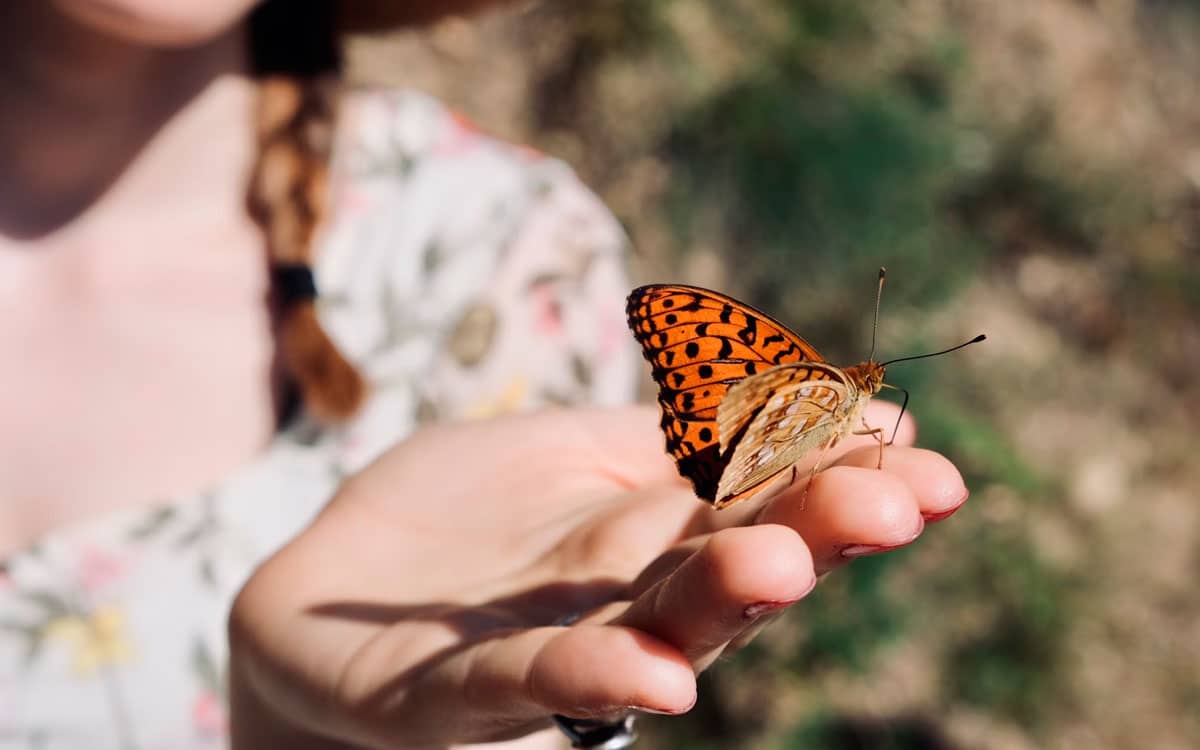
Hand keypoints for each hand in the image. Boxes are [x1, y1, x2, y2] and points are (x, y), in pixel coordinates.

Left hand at [228, 403, 966, 748]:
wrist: (325, 597)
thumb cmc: (462, 521)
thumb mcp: (578, 447)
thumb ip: (683, 431)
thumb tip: (827, 390)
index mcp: (656, 532)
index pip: (762, 496)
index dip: (837, 473)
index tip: (918, 446)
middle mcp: (627, 595)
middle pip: (734, 562)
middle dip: (817, 531)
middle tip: (901, 500)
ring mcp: (552, 647)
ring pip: (656, 626)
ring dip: (723, 599)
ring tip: (782, 567)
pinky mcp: (460, 691)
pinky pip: (533, 686)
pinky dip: (597, 679)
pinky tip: (658, 676)